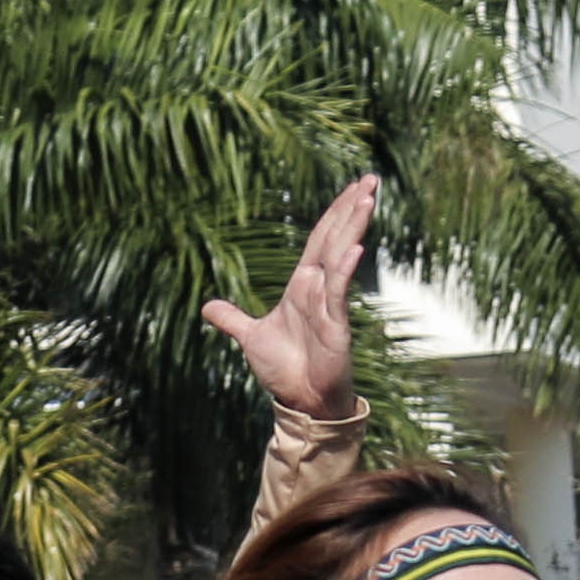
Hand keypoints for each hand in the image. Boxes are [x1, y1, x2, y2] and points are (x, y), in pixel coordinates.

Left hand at [203, 174, 375, 420]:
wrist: (299, 401)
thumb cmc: (284, 370)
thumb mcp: (251, 338)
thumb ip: (233, 319)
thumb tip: (208, 307)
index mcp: (303, 286)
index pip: (321, 239)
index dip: (335, 212)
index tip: (352, 187)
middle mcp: (320, 289)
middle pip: (336, 239)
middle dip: (352, 209)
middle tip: (371, 178)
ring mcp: (330, 305)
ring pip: (342, 258)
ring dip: (354, 228)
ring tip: (368, 197)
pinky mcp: (336, 326)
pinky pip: (338, 294)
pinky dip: (342, 272)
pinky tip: (352, 250)